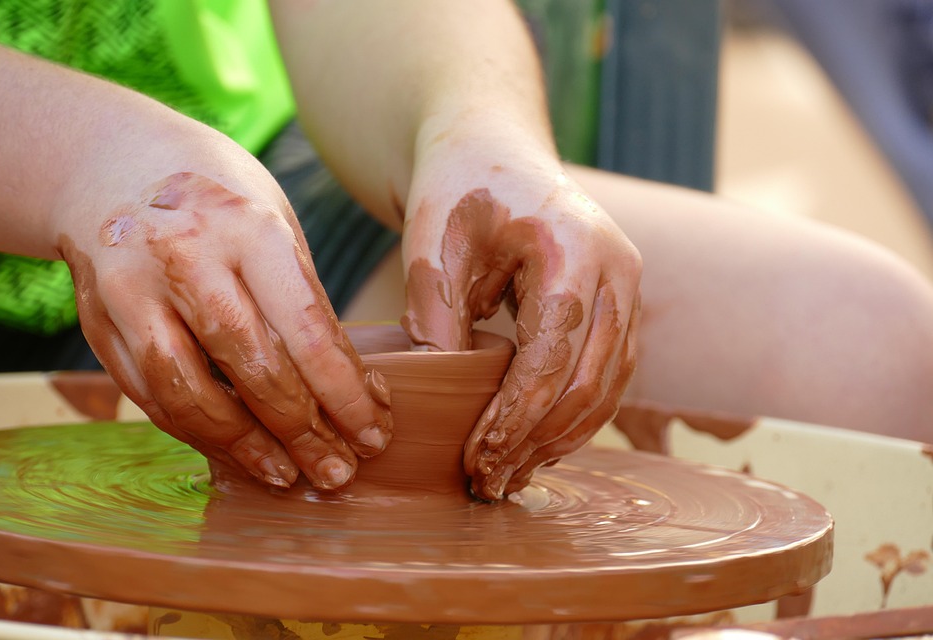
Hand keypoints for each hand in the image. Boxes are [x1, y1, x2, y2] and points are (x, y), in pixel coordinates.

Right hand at [51, 136, 392, 490]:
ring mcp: (131, 290)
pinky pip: (152, 396)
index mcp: (248, 227)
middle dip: (304, 433)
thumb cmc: (221, 199)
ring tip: (289, 475)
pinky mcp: (96, 321)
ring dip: (247, 448)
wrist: (115, 163)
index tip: (375, 434)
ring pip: (192, 396)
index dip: (345, 396)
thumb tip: (349, 391)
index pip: (308, 332)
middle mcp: (184, 257)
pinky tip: (236, 450)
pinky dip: (199, 433)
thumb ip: (304, 303)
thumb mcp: (276, 227)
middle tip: (339, 471)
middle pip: (254, 369)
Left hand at [401, 130, 640, 499]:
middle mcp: (619, 271)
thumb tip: (445, 399)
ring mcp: (628, 288)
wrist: (492, 151)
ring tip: (513, 476)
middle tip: (490, 482)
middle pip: (590, 382)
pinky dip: (577, 415)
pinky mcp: (621, 304)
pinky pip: (610, 373)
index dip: (515, 418)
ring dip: (562, 439)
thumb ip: (437, 318)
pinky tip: (539, 443)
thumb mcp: (433, 245)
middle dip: (538, 441)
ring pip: (609, 387)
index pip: (552, 357)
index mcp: (575, 249)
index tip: (479, 459)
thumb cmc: (458, 190)